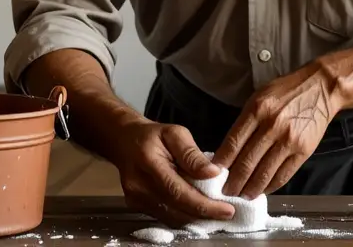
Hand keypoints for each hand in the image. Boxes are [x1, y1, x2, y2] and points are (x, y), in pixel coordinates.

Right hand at [111, 120, 235, 226]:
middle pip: (176, 210)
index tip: (227, 210)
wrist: (124, 141)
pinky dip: (184, 217)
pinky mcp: (136, 206)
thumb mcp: (175, 133)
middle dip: (205, 216)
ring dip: (196, 219)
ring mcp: (135, 199)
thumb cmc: (153, 136)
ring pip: (171, 219)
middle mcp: (139, 186)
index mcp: (148, 163)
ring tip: (217, 213)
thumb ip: (192, 154)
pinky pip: (165, 217)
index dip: (204, 205)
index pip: (178, 192)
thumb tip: (214, 173)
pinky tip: (199, 211)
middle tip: (228, 213)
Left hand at [212, 63, 339, 198]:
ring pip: (264, 173)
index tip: (214, 174)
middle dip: (233, 181)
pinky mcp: (304, 151)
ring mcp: (289, 140)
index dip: (222, 162)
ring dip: (250, 189)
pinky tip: (262, 190)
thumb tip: (230, 149)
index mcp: (257, 109)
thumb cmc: (287, 91)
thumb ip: (245, 121)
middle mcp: (272, 126)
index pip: (234, 142)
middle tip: (226, 191)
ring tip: (242, 195)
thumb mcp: (260, 97)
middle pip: (247, 162)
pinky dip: (271, 186)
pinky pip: (283, 175)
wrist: (321, 87)